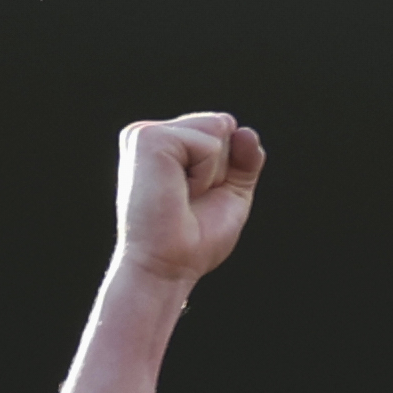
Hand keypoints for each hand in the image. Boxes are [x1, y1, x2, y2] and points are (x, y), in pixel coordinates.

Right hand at [114, 112, 264, 285]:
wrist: (168, 265)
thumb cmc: (194, 239)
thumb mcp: (230, 193)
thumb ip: (244, 160)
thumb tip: (246, 130)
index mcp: (166, 144)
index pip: (222, 131)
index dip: (226, 168)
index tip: (199, 197)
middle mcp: (152, 133)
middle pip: (222, 126)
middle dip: (221, 169)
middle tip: (191, 199)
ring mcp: (147, 132)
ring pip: (216, 131)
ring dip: (213, 173)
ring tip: (183, 196)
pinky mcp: (148, 138)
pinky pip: (208, 144)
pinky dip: (205, 175)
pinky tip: (179, 191)